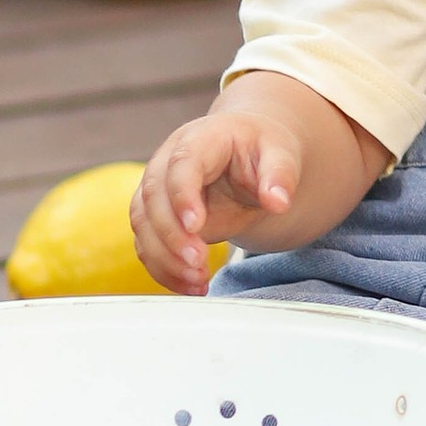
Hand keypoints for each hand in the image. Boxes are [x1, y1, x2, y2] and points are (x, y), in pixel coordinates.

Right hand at [130, 73, 385, 286]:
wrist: (248, 153)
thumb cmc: (261, 150)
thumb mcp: (281, 154)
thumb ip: (280, 175)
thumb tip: (279, 202)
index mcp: (201, 139)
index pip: (182, 164)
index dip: (183, 195)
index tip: (196, 227)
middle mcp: (169, 161)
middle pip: (154, 197)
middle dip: (172, 236)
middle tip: (200, 263)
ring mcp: (158, 188)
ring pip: (144, 224)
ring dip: (165, 258)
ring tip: (198, 280)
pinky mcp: (156, 216)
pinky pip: (148, 245)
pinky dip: (165, 269)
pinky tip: (191, 286)